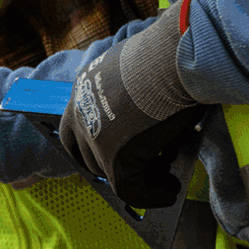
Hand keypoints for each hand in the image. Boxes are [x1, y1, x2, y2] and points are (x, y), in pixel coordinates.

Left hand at [60, 0, 204, 207]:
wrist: (174, 56)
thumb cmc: (168, 53)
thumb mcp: (139, 68)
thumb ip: (134, 92)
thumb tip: (150, 114)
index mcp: (84, 85)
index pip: (74, 127)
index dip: (92, 147)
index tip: (115, 155)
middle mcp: (82, 111)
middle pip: (87, 154)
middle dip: (114, 166)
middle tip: (146, 170)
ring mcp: (96, 137)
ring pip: (111, 173)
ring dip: (138, 181)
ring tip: (164, 181)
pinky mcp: (116, 158)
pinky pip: (131, 189)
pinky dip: (152, 195)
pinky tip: (170, 191)